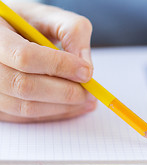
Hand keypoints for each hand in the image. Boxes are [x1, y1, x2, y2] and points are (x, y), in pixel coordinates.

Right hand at [0, 2, 95, 122]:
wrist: (8, 34)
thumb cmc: (29, 24)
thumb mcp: (50, 17)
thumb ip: (72, 32)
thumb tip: (86, 67)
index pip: (24, 57)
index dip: (59, 66)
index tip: (86, 72)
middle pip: (25, 87)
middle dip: (65, 92)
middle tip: (90, 92)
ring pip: (27, 107)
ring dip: (63, 107)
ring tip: (87, 100)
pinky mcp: (0, 106)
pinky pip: (28, 117)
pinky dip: (55, 114)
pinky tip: (74, 107)